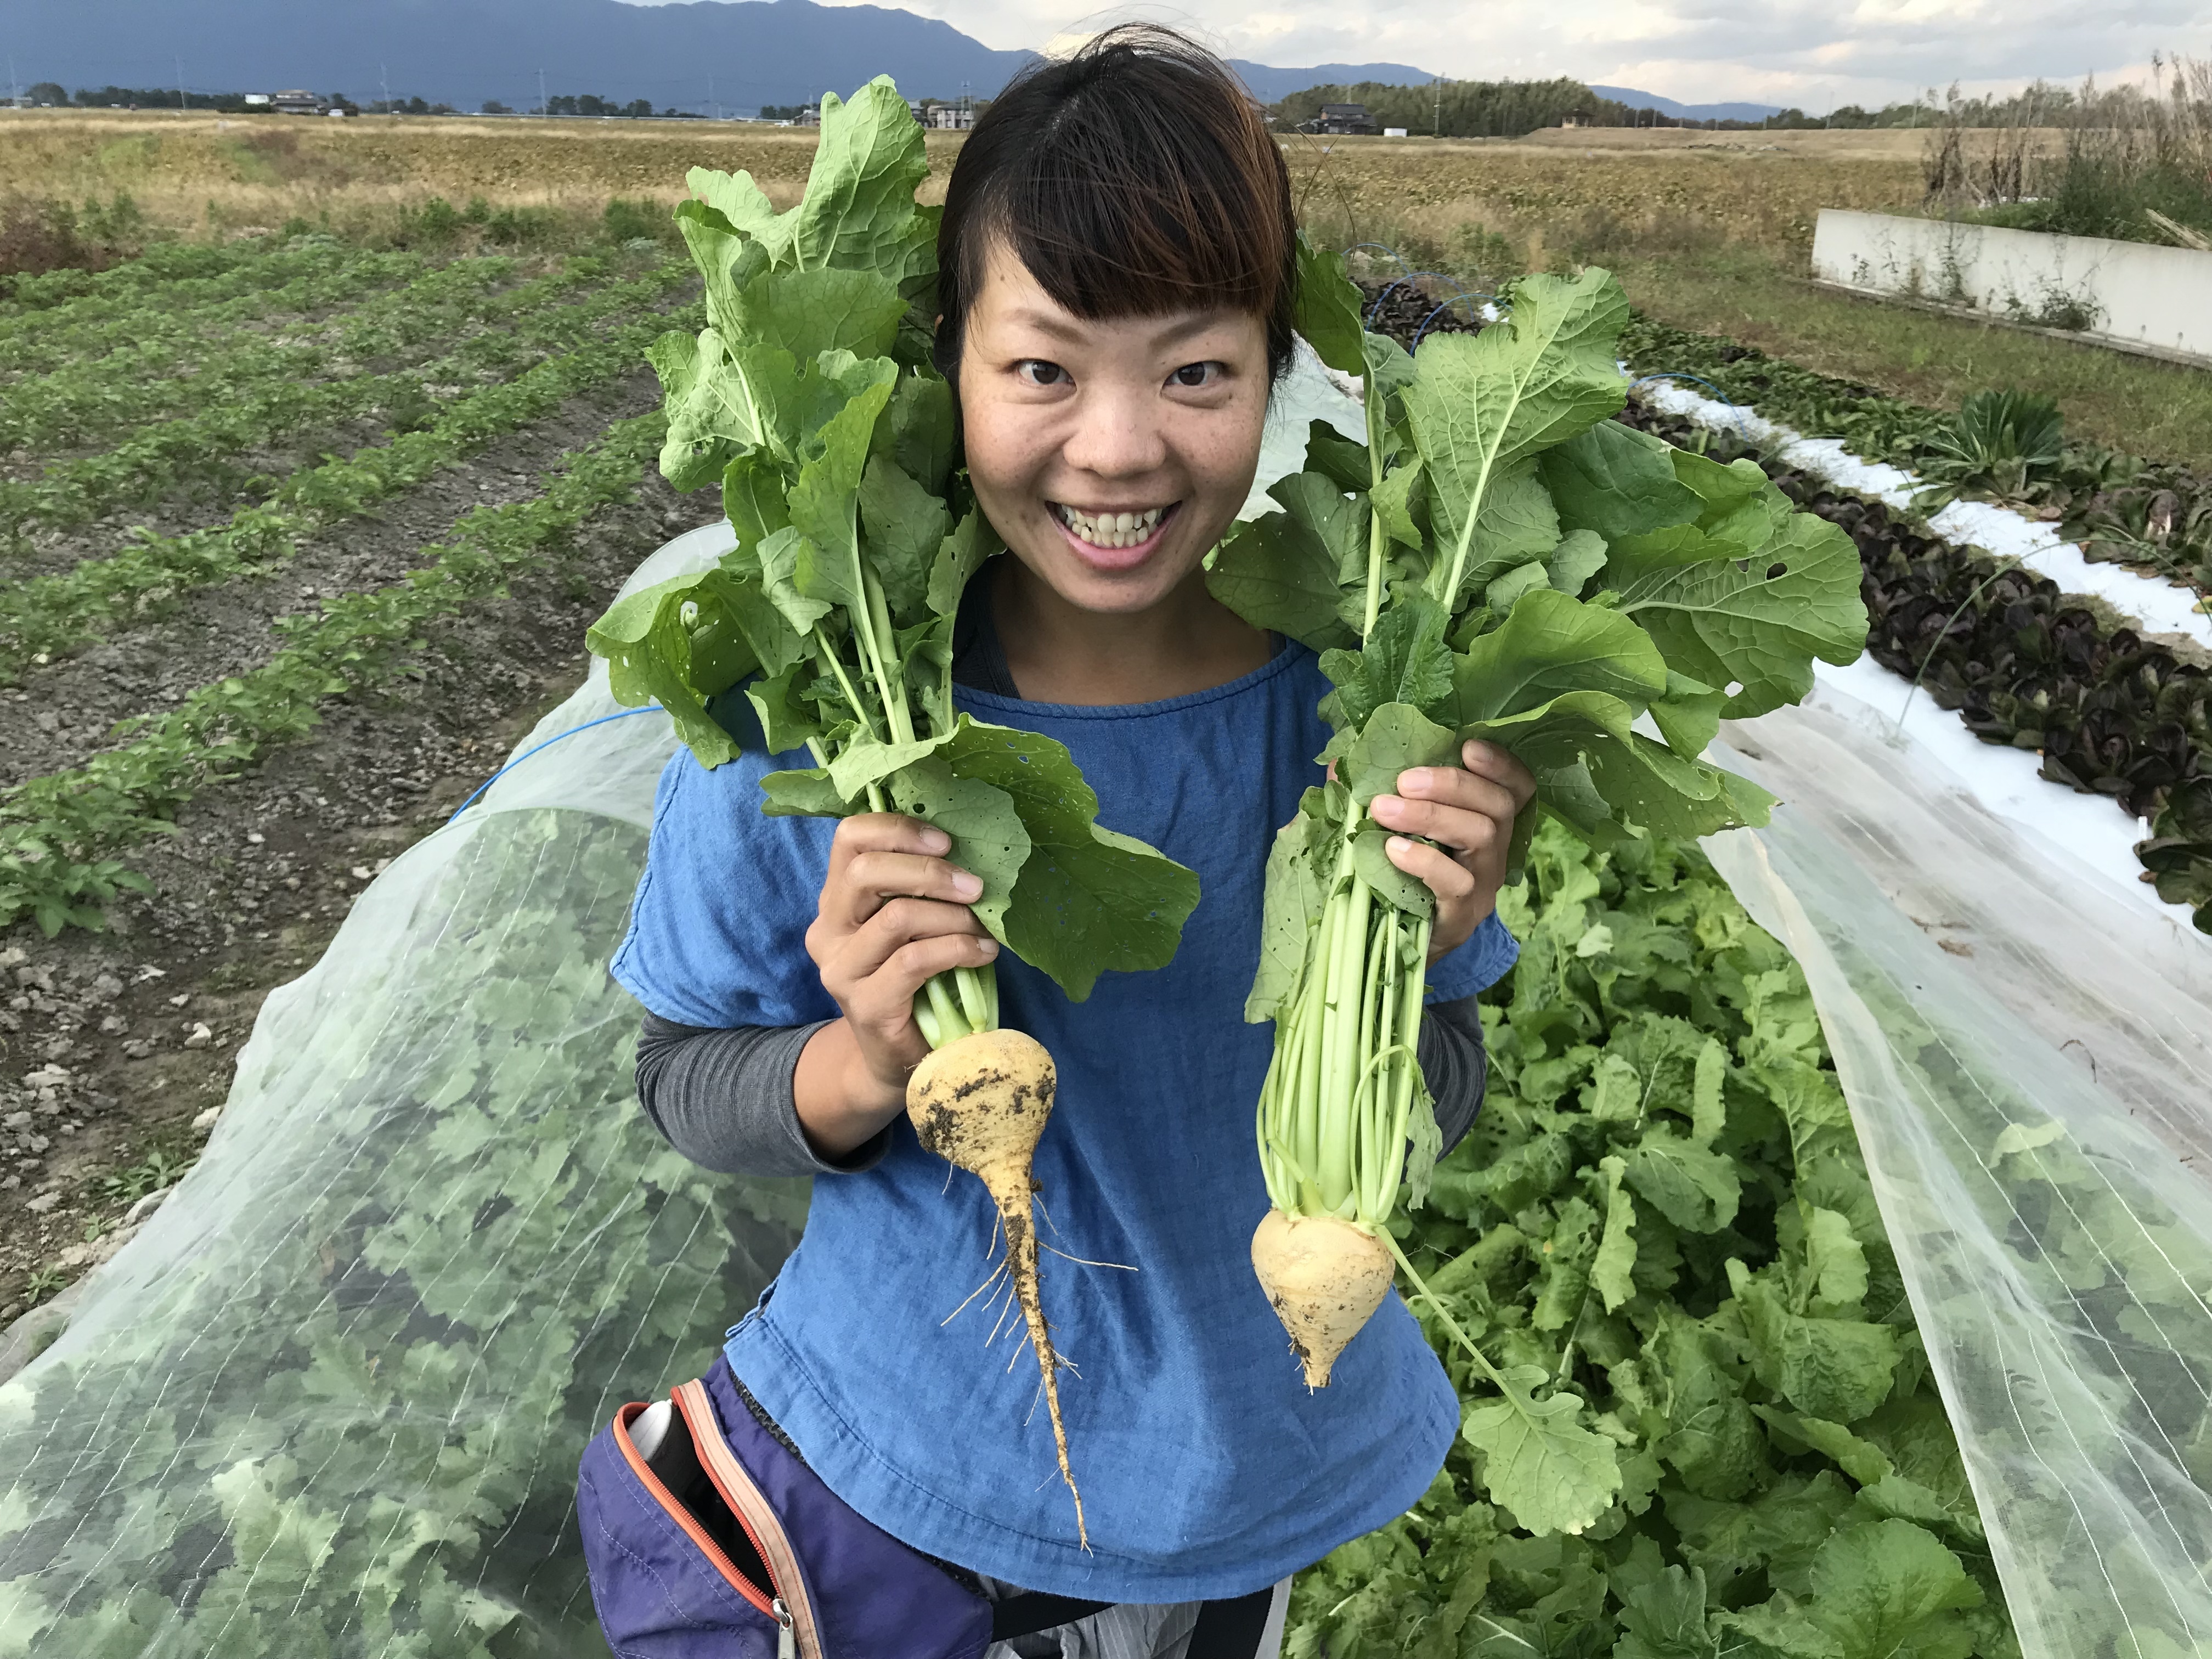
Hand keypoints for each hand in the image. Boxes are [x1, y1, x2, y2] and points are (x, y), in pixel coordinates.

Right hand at [799, 814, 997, 1134]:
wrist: (896, 1059)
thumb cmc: (916, 981)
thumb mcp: (912, 925)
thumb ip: (919, 889)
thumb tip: (972, 850)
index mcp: (836, 900)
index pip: (848, 839)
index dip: (897, 829)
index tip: (944, 842)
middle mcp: (827, 931)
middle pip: (864, 872)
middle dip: (929, 872)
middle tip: (974, 886)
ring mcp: (841, 970)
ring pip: (896, 917)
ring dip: (951, 916)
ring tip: (982, 927)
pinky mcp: (865, 1004)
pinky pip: (915, 960)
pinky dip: (958, 949)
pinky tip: (983, 954)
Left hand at [1367, 741, 1536, 962]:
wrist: (1396, 946)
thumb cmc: (1398, 876)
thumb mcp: (1392, 831)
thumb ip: (1376, 795)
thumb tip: (1338, 767)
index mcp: (1486, 823)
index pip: (1516, 788)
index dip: (1500, 764)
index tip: (1466, 746)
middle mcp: (1495, 853)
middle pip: (1498, 805)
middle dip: (1452, 784)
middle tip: (1404, 780)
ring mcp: (1483, 886)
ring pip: (1482, 836)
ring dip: (1432, 815)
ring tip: (1384, 809)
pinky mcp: (1463, 916)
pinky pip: (1456, 883)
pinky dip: (1424, 861)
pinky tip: (1393, 850)